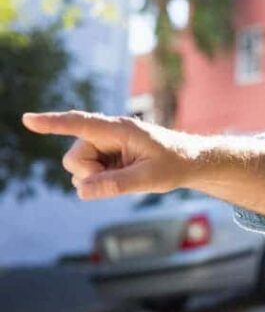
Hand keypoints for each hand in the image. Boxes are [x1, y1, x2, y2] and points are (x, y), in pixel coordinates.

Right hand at [22, 111, 198, 199]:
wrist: (188, 162)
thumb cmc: (173, 165)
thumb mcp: (150, 178)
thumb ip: (117, 184)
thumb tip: (82, 191)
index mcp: (118, 129)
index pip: (80, 124)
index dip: (53, 123)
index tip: (29, 120)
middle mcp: (105, 134)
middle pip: (74, 159)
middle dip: (89, 175)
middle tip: (121, 180)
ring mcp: (102, 146)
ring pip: (78, 169)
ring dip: (96, 180)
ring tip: (128, 176)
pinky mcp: (103, 158)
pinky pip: (87, 175)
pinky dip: (100, 182)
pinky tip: (123, 177)